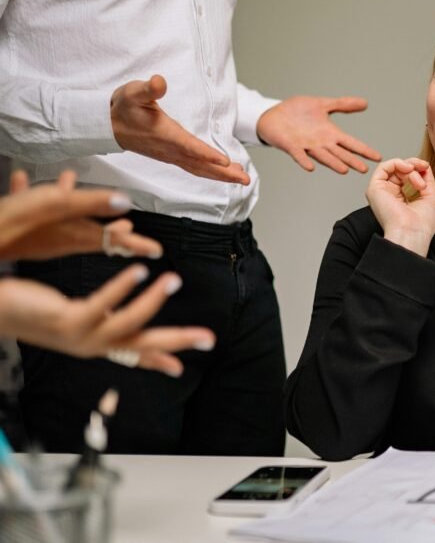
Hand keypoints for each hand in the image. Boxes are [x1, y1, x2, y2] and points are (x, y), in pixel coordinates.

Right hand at [0, 170, 161, 260]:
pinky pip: (36, 211)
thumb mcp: (59, 204)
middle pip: (96, 233)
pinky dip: (37, 195)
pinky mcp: (22, 231)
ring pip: (66, 219)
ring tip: (77, 187)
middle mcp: (63, 239)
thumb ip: (92, 203)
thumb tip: (124, 202)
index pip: (117, 242)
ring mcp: (42, 236)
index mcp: (77, 236)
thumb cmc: (16, 220)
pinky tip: (24, 178)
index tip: (156, 250)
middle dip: (112, 227)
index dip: (138, 245)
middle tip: (128, 225)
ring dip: (76, 205)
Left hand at [0, 268, 214, 376]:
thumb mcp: (70, 308)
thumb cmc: (22, 304)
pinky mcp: (66, 321)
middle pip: (142, 346)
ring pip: (128, 325)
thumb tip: (133, 275)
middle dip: (177, 342)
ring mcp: (79, 335)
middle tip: (207, 337)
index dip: (158, 360)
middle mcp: (88, 343)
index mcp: (91, 340)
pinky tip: (139, 271)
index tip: (180, 367)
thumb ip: (103, 299)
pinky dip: (123, 289)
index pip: (133, 353)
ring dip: (155, 302)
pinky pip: (101, 307)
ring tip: (173, 280)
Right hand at [111, 75, 249, 184]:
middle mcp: (170, 149)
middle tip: (244, 179)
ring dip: (221, 176)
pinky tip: (224, 173)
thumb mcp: (133, 93)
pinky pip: (194, 168)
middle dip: (223, 173)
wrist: (108, 126)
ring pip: (199, 169)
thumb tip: (159, 81)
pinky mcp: (172, 157)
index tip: (224, 161)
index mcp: (165, 134)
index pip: (189, 146)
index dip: (206, 154)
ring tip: (242, 178)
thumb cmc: (124, 108)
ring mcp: (171, 155)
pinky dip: (211, 173)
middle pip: (200, 164)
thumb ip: (148, 89)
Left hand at [256, 96, 381, 174]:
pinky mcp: (291, 146)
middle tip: (364, 169)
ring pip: (323, 156)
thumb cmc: (296, 111)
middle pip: (340, 153)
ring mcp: (306, 145)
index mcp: (329, 133)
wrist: (272, 114)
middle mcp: (320, 142)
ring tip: (344, 170)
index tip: (377, 157)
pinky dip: (304, 161)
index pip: (351, 143)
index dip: (363, 150)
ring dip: (333, 163)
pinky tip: (311, 167)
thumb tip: (365, 103)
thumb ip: (343, 104)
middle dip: (351, 160)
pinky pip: (299, 155)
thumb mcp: (323, 104)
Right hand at [366, 158, 434, 256]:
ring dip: (410, 168)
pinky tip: (408, 169)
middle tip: (424, 170)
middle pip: (400, 170)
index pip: (407, 176)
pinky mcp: (374, 188)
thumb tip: (423, 166)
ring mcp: (382, 191)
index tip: (427, 168)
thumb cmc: (422, 224)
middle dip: (415, 166)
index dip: (418, 169)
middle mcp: (390, 195)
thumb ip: (426, 179)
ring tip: (418, 182)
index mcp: (402, 199)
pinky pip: (383, 166)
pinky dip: (398, 163)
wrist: (412, 233)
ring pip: (394, 167)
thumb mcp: (429, 196)